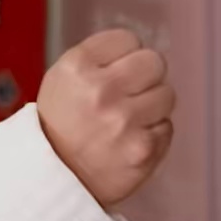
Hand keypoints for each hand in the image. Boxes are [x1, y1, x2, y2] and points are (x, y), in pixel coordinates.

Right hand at [37, 29, 175, 207]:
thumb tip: (142, 50)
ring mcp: (123, 122)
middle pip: (155, 62)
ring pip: (167, 94)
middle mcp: (101, 91)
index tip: (112, 73)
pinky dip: (152, 135)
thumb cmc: (61, 125)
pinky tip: (128, 142)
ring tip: (126, 122)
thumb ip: (100, 58)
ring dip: (151, 107)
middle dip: (144, 78)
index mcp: (77, 67)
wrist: (53, 181)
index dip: (123, 57)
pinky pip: (166, 127)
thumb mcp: (62, 79)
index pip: (128, 39)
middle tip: (128, 96)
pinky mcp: (143, 150)